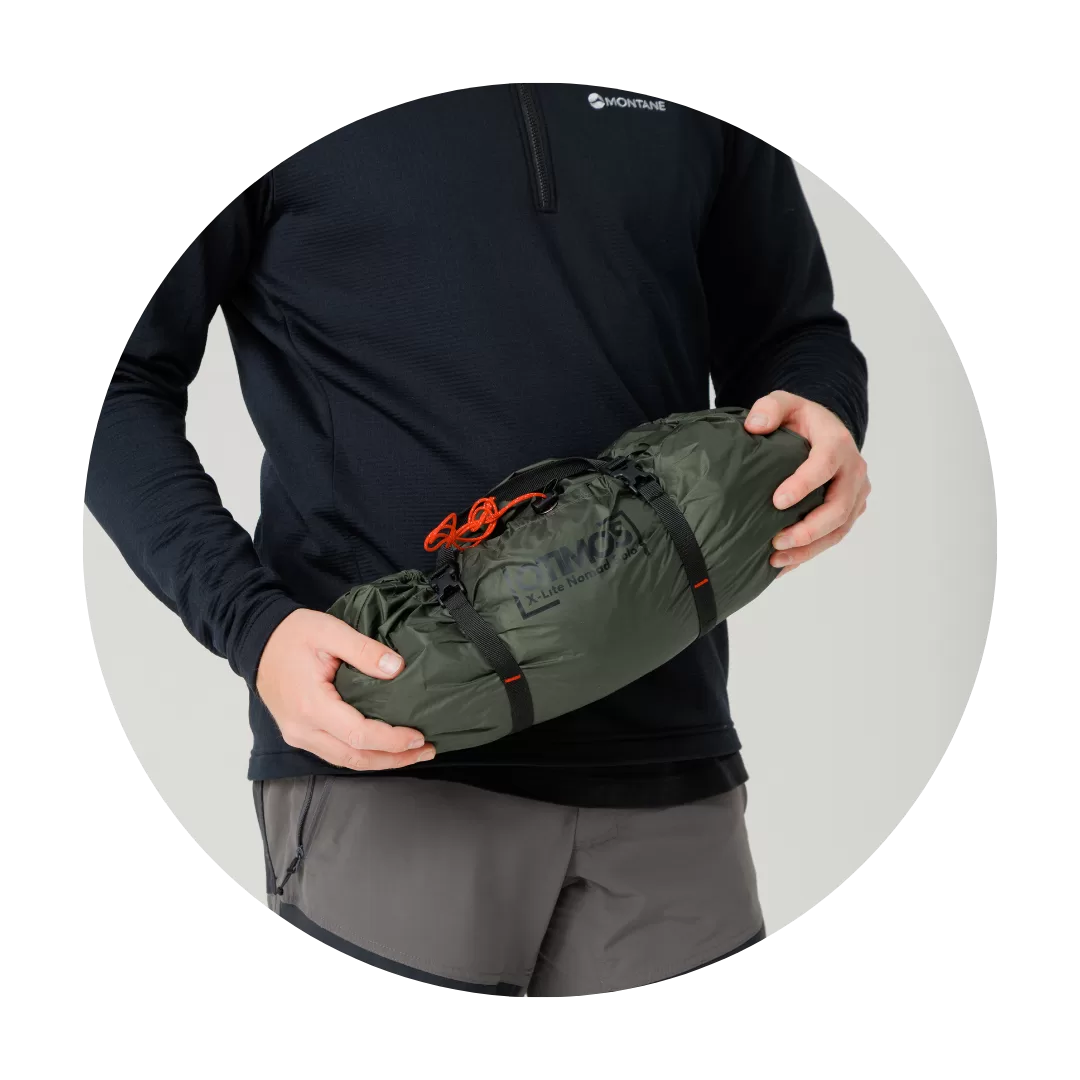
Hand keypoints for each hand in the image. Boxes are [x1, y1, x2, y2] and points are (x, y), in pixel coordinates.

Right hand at [255, 609, 434, 769]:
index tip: (418, 737)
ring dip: (379, 760)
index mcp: (311, 706)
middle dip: (393, 758)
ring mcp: (298, 735)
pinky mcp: (300, 733)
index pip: (359, 735)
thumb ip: (364, 650)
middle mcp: (302, 729)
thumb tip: (396, 667)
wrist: (257, 640)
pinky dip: (362, 754)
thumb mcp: (329, 630)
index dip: (392, 741)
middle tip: (424, 750)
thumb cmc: (290, 634)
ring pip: (345, 760)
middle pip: (354, 757)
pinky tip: (382, 747)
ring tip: (411, 753)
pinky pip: (334, 752)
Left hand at [744, 391, 869, 576]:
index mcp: (837, 443)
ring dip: (809, 548)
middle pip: (838, 507)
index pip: (825, 465)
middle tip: (777, 541)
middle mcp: (853, 471)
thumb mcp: (785, 403)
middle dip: (809, 529)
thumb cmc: (801, 420)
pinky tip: (784, 564)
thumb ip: (769, 408)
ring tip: (777, 559)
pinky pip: (834, 537)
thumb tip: (755, 425)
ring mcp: (855, 494)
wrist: (825, 432)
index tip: (777, 501)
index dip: (804, 485)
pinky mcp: (850, 511)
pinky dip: (810, 553)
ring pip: (839, 529)